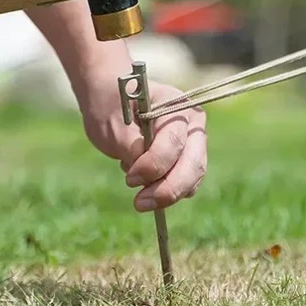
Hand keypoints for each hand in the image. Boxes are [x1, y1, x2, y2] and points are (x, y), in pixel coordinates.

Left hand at [82, 80, 207, 211]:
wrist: (112, 102)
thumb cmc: (110, 106)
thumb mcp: (112, 124)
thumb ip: (130, 146)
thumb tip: (147, 173)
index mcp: (175, 104)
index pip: (173, 141)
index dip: (154, 165)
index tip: (130, 179)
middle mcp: (193, 123)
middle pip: (193, 164)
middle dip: (168, 189)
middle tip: (140, 203)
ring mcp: (194, 142)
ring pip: (193, 178)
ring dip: (167, 193)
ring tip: (139, 197)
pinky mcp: (189, 159)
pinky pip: (187, 184)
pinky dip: (167, 191)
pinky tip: (145, 182)